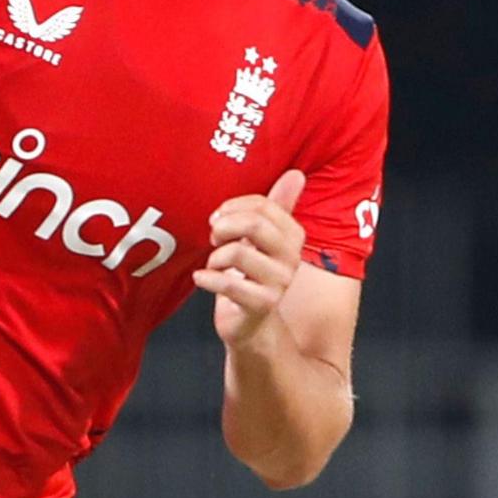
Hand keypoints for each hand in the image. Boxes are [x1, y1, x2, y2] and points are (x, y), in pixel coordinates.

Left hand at [199, 168, 306, 351]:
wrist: (252, 323)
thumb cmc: (253, 276)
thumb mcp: (264, 238)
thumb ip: (278, 206)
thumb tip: (296, 174)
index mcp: (293, 236)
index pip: (263, 206)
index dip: (233, 207)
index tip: (219, 218)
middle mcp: (291, 258)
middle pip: (255, 225)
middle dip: (224, 227)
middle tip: (214, 239)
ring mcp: (279, 283)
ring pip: (238, 253)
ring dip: (214, 257)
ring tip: (213, 264)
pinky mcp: (263, 305)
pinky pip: (230, 284)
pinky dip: (207, 278)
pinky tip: (201, 278)